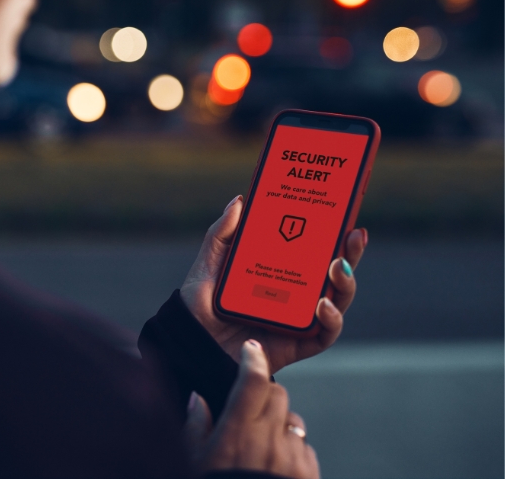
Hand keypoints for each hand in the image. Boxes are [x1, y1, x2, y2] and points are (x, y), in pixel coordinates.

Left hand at [180, 195, 367, 373]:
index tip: (343, 211)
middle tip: (353, 234)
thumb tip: (239, 200)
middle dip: (351, 252)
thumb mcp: (209, 264)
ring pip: (338, 299)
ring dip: (346, 282)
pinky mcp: (300, 344)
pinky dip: (332, 318)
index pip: (313, 248)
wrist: (192, 345)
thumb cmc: (200, 306)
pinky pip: (326, 333)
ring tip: (337, 266)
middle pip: (334, 271)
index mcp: (280, 270)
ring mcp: (300, 318)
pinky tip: (322, 304)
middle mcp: (296, 293)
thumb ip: (222, 234)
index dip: (333, 232)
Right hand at [184, 340, 318, 478]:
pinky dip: (293, 451)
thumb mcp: (194, 460)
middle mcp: (268, 440)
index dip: (254, 358)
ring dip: (281, 425)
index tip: (252, 349)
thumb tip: (198, 398)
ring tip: (262, 446)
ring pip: (294, 422)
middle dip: (266, 395)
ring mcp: (292, 459)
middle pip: (278, 394)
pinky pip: (306, 449)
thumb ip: (196, 427)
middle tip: (251, 409)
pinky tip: (275, 467)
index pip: (253, 380)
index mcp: (237, 432)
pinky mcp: (308, 476)